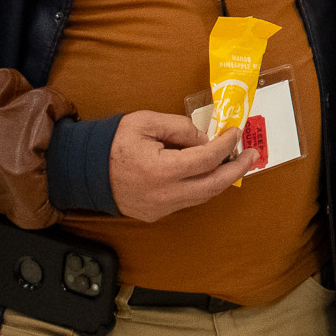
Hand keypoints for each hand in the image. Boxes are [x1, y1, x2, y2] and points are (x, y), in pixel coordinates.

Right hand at [106, 111, 255, 221]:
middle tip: (252, 155)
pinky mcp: (155, 214)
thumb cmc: (114, 142)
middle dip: (236, 169)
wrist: (83, 170)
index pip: (206, 158)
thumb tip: (205, 138)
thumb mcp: (146, 122)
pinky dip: (203, 186)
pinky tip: (210, 172)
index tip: (235, 132)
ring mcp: (160, 208)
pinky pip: (187, 201)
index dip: (226, 144)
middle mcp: (164, 194)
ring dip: (222, 179)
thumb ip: (179, 127)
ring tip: (236, 162)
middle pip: (213, 186)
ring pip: (202, 196)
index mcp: (161, 170)